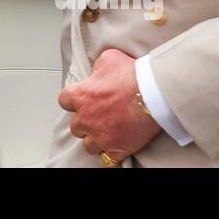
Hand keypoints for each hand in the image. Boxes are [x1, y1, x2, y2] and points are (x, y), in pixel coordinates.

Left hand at [59, 48, 161, 163]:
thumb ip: (98, 67)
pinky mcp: (117, 149)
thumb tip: (98, 71)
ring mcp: (101, 136)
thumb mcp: (109, 58)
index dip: (73, 100)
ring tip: (106, 133)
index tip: (82, 100)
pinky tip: (116, 147)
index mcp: (81, 96)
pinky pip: (107, 159)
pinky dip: (111, 154)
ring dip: (95, 140)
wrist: (154, 94)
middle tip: (98, 117)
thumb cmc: (133, 75)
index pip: (64, 101)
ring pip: (88, 145)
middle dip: (85, 122)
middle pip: (75, 126)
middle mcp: (86, 118)